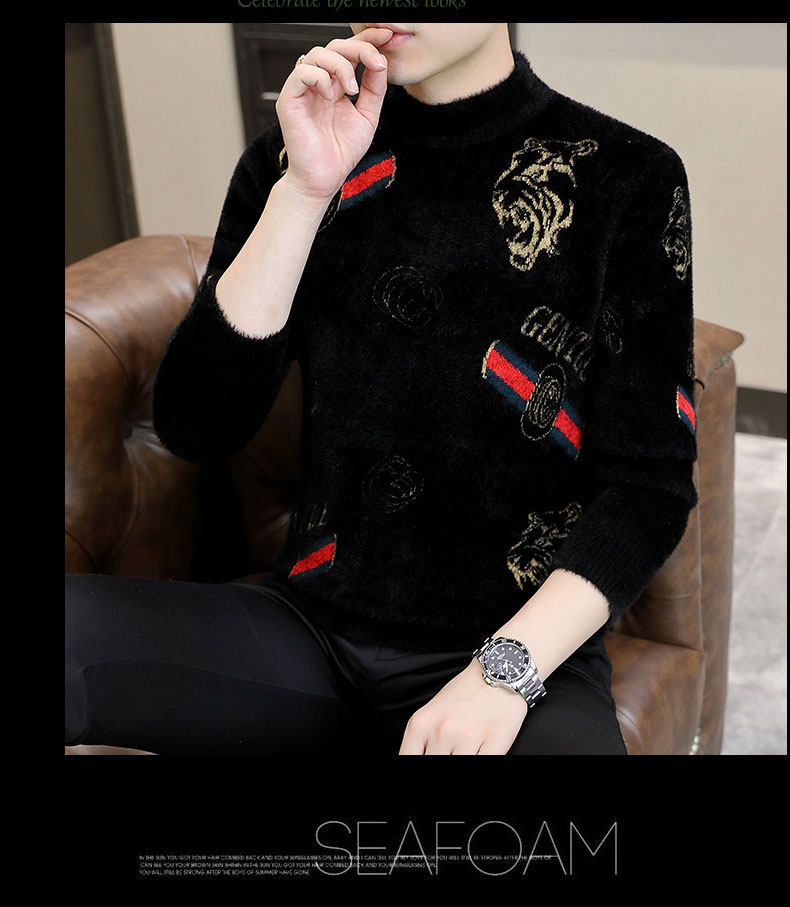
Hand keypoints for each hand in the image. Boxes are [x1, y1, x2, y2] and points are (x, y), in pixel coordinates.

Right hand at [275, 27, 392, 204]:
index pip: (349, 53)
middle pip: (333, 47)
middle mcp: (318, 84)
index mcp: (335, 86)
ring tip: (351, 90)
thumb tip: (380, 62)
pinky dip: (321, 78)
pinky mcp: (289, 99)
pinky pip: (302, 72)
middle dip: (357, 48)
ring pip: (318, 54)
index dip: (366, 40)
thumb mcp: (367, 117)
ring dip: (341, 66)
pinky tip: (331, 96)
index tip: (387, 35)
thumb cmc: (341, 152)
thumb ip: (375, 89)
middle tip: (374, 61)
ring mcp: (302, 90)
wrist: (324, 179)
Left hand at [398, 659, 528, 754]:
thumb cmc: (466, 693)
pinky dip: (481, 759)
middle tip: (451, 750)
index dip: (416, 766)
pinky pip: (484, 763)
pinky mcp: (494, 741)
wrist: (498, 673)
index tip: (429, 755)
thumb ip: (422, 741)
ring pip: (459, 765)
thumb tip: (420, 756)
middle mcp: (442, 730)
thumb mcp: (432, 713)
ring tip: (466, 748)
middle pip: (435, 764)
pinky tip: (480, 751)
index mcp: (421, 724)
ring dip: (462, 759)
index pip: (408, 758)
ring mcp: (468, 737)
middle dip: (443, 758)